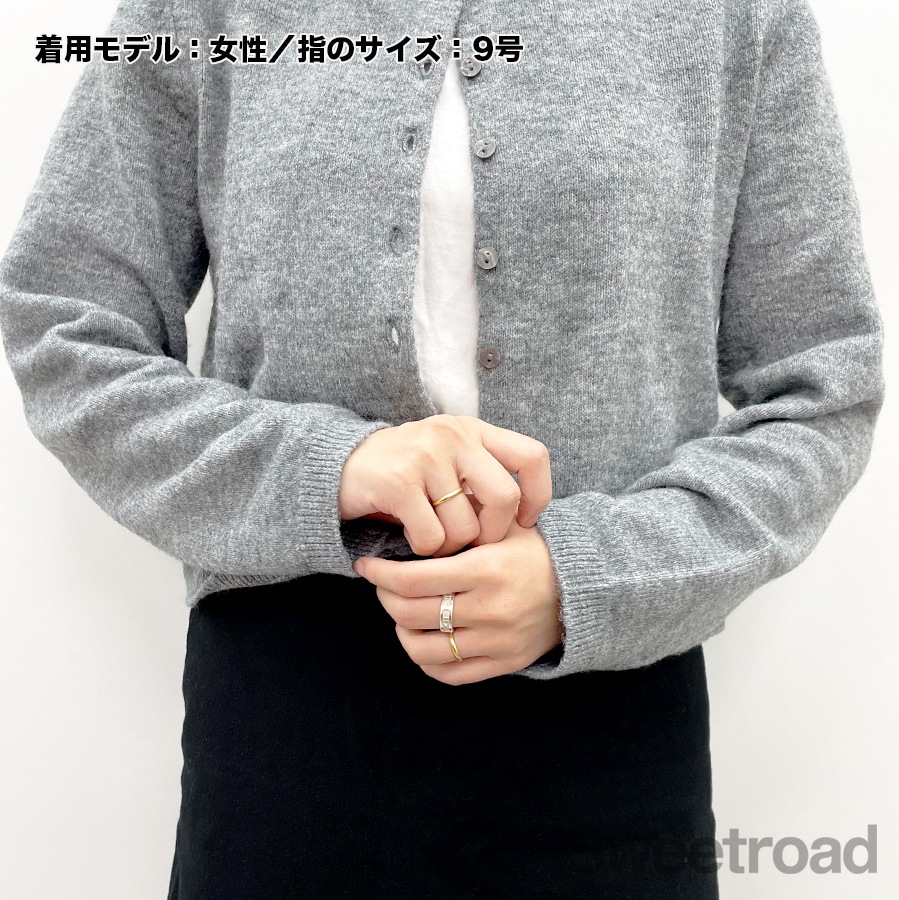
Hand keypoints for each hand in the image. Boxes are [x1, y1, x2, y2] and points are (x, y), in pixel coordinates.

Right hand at [339, 414, 551, 557]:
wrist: (339, 466)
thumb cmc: (405, 474)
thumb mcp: (448, 462)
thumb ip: (482, 478)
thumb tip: (520, 520)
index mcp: (473, 430)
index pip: (532, 456)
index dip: (538, 494)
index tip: (524, 520)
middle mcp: (453, 435)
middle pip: (504, 498)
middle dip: (492, 533)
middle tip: (471, 542)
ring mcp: (425, 455)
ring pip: (465, 527)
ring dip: (450, 547)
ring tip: (431, 537)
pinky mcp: (398, 482)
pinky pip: (431, 538)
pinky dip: (423, 549)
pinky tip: (409, 536)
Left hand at [352, 516, 563, 684]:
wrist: (582, 587)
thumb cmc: (536, 550)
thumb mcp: (505, 524)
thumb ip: (466, 516)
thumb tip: (416, 508)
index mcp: (486, 570)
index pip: (413, 579)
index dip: (380, 573)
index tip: (367, 565)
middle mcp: (489, 610)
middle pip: (410, 614)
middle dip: (386, 597)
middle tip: (382, 584)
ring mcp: (496, 642)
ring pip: (422, 651)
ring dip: (402, 631)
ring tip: (403, 612)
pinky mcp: (503, 664)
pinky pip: (449, 675)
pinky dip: (427, 660)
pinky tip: (425, 637)